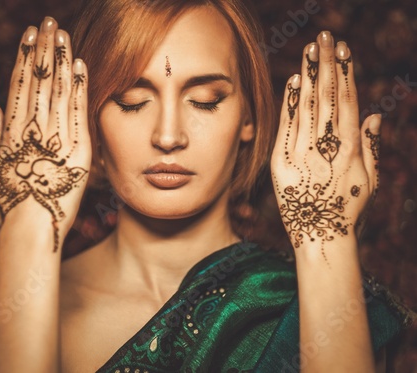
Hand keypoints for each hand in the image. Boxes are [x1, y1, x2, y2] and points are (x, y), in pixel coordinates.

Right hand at [0, 17, 90, 251]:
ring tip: (64, 35)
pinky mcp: (79, 149)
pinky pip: (79, 113)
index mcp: (11, 130)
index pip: (20, 84)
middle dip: (45, 49)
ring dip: (62, 60)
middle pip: (40, 80)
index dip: (25, 57)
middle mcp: (33, 128)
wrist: (31, 227)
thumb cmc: (9, 200)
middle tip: (49, 22)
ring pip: (59, 90)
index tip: (29, 35)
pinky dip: (80, 88)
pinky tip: (81, 65)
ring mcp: (57, 138)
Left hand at [271, 31, 379, 262]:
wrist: (321, 238)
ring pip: (306, 108)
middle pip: (327, 98)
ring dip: (308, 76)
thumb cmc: (349, 209)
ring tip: (309, 50)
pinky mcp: (281, 163)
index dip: (346, 74)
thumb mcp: (369, 180)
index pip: (348, 102)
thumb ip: (372, 147)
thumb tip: (374, 116)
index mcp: (352, 149)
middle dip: (326, 64)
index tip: (345, 50)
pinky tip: (291, 82)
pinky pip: (285, 129)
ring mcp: (302, 155)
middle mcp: (328, 148)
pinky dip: (288, 104)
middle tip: (324, 37)